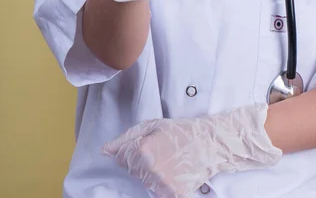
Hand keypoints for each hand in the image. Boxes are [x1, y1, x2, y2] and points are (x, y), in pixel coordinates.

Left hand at [101, 103, 281, 196]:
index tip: (147, 145)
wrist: (210, 143)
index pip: (122, 157)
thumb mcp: (153, 125)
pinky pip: (158, 192)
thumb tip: (105, 150)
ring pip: (145, 181)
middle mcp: (150, 169)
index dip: (131, 150)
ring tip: (169, 159)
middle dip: (142, 160)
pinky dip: (164, 183)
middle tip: (161, 150)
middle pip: (133, 170)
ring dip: (152, 171)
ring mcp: (162, 184)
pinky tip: (174, 170)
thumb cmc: (182, 131)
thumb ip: (126, 138)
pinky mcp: (174, 194)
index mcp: (143, 149)